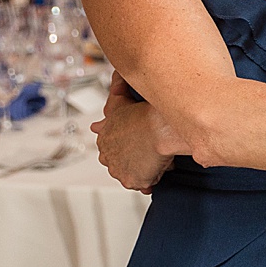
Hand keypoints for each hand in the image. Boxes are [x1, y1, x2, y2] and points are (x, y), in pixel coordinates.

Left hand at [91, 73, 179, 193]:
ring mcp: (118, 170)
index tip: (138, 142)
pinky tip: (161, 170)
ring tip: (159, 158)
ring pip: (132, 172)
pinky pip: (143, 184)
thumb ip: (115, 92)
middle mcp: (107, 156)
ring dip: (144, 168)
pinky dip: (152, 179)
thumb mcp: (123, 100)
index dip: (127, 143)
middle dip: (133, 158)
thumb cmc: (145, 113)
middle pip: (119, 161)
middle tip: (150, 150)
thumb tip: (111, 82)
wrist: (161, 128)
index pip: (110, 146)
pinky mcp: (132, 181)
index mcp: (104, 137)